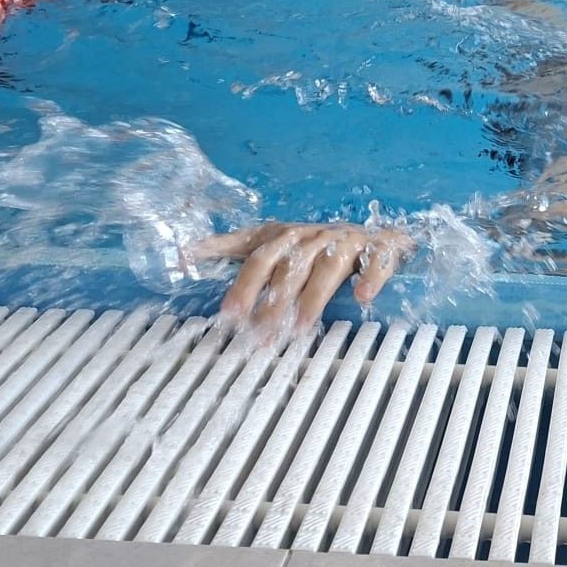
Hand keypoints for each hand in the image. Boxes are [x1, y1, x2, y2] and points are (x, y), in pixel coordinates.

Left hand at [192, 220, 411, 331]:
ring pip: (327, 268)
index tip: (227, 314)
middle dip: (271, 298)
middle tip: (257, 330)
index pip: (258, 257)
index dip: (242, 284)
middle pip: (289, 265)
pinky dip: (369, 278)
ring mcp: (347, 242)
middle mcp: (314, 236)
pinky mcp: (379, 249)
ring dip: (313, 297)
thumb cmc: (317, 244)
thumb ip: (234, 247)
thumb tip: (187, 253)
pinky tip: (362, 298)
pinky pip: (375, 263)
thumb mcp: (275, 242)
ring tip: (300, 327)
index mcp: (288, 236)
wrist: (379, 236)